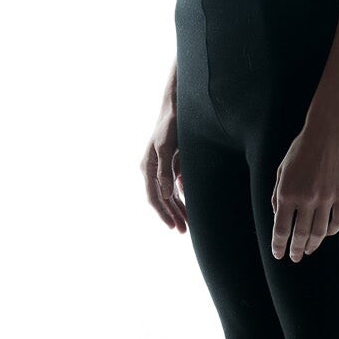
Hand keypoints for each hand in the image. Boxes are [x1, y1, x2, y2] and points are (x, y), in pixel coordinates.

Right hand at [141, 113, 186, 232]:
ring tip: (188, 223)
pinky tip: (189, 204)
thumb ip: (165, 171)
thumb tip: (164, 195)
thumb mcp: (166, 148)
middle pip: (162, 199)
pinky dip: (182, 196)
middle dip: (172, 215)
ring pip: (169, 194)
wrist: (176, 108)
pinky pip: (175, 186)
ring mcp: (162, 167)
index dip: (163, 213)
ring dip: (178, 208)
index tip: (173, 226)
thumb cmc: (170, 126)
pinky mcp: (172, 164)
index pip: (154, 197)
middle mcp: (153, 170)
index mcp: (148, 168)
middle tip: (183, 231)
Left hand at [270, 117, 338, 261]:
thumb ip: (277, 196)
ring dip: (313, 245)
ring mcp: (327, 198)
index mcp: (287, 193)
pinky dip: (331, 231)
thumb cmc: (300, 151)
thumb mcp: (281, 171)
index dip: (278, 246)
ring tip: (308, 250)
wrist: (327, 133)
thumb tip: (278, 218)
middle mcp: (306, 199)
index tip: (278, 255)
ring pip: (319, 232)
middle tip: (294, 257)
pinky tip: (325, 234)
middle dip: (296, 250)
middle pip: (300, 235)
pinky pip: (338, 221)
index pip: (281, 229)